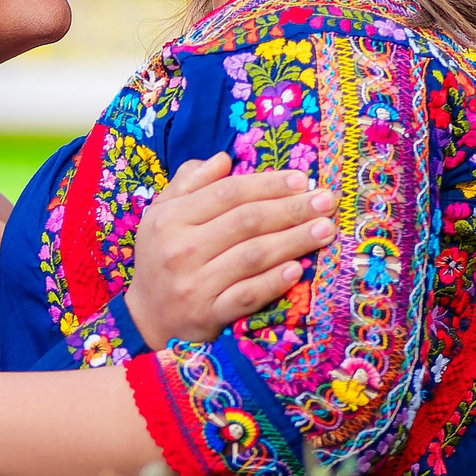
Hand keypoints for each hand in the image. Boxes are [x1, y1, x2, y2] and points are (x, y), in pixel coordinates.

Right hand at [121, 152, 336, 346]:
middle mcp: (181, 249)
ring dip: (294, 240)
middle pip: (246, 221)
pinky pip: (247, 295)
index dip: (267, 184)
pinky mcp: (208, 313)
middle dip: (291, 209)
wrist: (148, 316)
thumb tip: (223, 159)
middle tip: (327, 200)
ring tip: (326, 229)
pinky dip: (273, 282)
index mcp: (170, 218)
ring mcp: (194, 283)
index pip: (226, 193)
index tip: (301, 179)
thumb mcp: (162, 214)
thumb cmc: (161, 257)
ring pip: (253, 256)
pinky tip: (299, 269)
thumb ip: (189, 183)